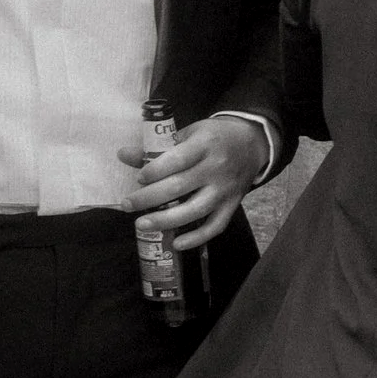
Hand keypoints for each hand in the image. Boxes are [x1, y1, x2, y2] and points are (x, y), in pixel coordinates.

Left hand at [121, 115, 268, 250]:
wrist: (252, 142)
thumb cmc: (214, 137)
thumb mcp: (188, 133)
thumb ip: (157, 147)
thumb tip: (124, 155)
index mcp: (205, 145)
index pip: (177, 160)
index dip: (154, 171)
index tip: (138, 178)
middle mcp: (217, 168)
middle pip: (180, 186)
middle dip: (148, 198)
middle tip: (127, 205)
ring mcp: (225, 189)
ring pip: (195, 210)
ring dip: (166, 220)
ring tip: (141, 224)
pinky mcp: (232, 205)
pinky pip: (216, 226)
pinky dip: (197, 238)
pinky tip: (176, 244)